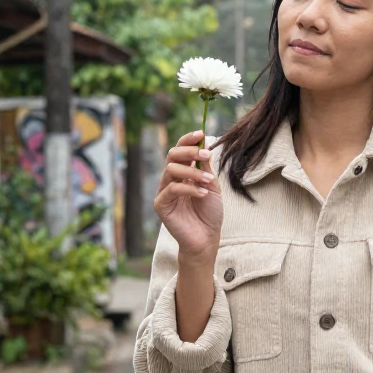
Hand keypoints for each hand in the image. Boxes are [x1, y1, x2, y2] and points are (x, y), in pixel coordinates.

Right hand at [153, 130, 222, 258]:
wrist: (207, 238)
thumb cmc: (209, 213)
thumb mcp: (211, 186)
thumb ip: (205, 168)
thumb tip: (204, 144)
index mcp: (183, 172)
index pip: (180, 150)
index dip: (188, 140)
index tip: (201, 134)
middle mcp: (171, 179)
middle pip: (172, 155)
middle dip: (189, 151)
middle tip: (206, 155)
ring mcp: (164, 191)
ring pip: (171, 169)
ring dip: (192, 171)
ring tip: (208, 180)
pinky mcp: (161, 205)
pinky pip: (172, 189)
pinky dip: (189, 188)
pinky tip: (202, 194)